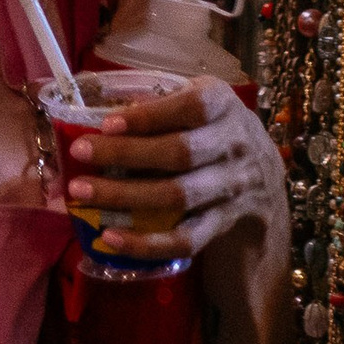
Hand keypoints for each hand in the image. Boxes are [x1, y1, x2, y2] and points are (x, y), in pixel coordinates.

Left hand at [68, 77, 285, 263]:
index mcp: (222, 104)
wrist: (264, 174)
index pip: (191, 106)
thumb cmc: (209, 126)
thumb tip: (100, 108)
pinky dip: (147, 243)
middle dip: (124, 154)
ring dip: (125, 196)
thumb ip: (159, 101)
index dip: (149, 116)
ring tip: (81, 191)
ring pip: (178, 195)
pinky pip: (186, 239)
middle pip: (179, 153)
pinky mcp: (224, 222)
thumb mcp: (197, 100)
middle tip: (78, 152)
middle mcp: (234, 144)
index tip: (106, 124)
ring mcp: (233, 187)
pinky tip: (110, 237)